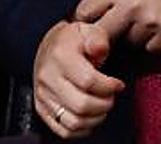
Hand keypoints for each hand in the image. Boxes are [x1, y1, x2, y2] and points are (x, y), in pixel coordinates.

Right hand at [34, 20, 123, 138]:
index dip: (109, 86)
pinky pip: (65, 130)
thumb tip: (100, 49)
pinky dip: (83, 129)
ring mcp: (43, 95)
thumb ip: (98, 38)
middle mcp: (48, 77)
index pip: (88, 81)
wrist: (48, 46)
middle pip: (82, 105)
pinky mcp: (42, 109)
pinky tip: (91, 115)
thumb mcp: (88, 30)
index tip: (118, 84)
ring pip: (74, 122)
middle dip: (105, 104)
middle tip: (111, 96)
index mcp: (60, 56)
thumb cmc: (73, 40)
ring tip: (103, 105)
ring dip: (96, 118)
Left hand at [74, 0, 160, 52]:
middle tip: (110, 35)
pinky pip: (150, 49)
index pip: (85, 12)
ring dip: (133, 38)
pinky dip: (152, 42)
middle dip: (104, 36)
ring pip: (128, 44)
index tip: (88, 25)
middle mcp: (132, 4)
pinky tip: (158, 26)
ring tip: (144, 21)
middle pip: (102, 35)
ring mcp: (151, 20)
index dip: (84, 20)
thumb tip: (88, 11)